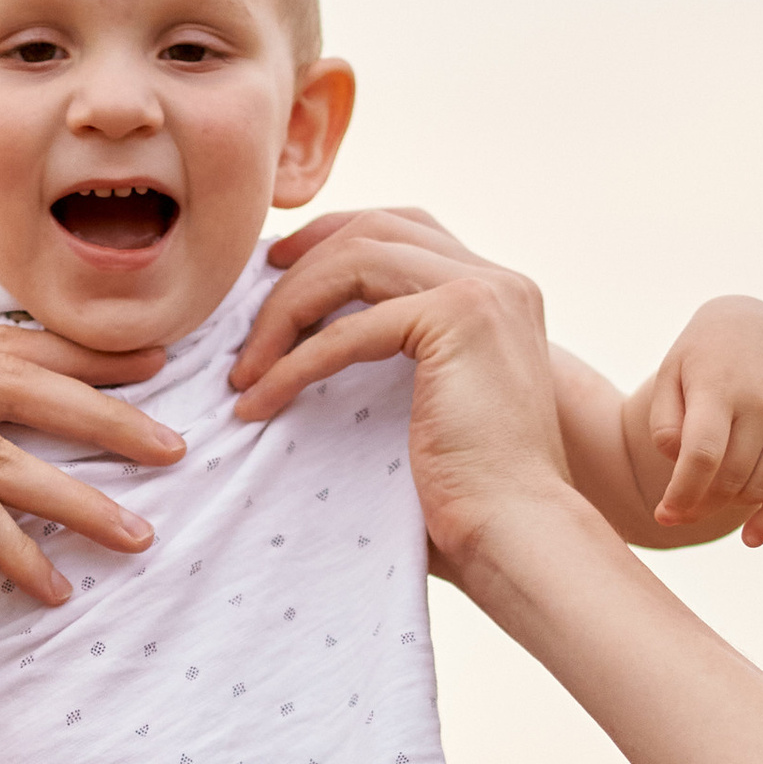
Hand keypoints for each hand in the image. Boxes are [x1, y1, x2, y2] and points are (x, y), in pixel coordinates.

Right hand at [0, 338, 177, 683]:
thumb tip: (19, 463)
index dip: (75, 360)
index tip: (147, 372)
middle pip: (13, 380)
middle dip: (103, 409)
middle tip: (173, 441)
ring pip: (1, 448)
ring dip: (79, 496)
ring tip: (139, 532)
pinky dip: (16, 549)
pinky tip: (56, 587)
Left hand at [228, 210, 582, 586]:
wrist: (519, 536)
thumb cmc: (472, 498)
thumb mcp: (431, 408)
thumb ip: (393, 362)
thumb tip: (307, 347)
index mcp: (498, 295)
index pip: (404, 230)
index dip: (332, 241)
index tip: (276, 276)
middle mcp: (499, 280)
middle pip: (375, 228)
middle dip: (300, 262)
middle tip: (244, 307)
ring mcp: (483, 292)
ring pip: (354, 260)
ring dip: (285, 310)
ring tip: (244, 368)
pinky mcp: (458, 318)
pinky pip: (347, 329)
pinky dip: (293, 362)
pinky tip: (258, 399)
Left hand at [640, 297, 762, 545]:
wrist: (758, 324)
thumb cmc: (702, 358)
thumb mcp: (670, 376)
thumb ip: (664, 423)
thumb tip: (679, 465)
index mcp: (720, 387)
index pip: (703, 457)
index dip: (681, 495)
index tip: (663, 515)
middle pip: (730, 478)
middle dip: (699, 504)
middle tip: (677, 511)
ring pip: (759, 486)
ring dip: (728, 507)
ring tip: (705, 502)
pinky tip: (750, 539)